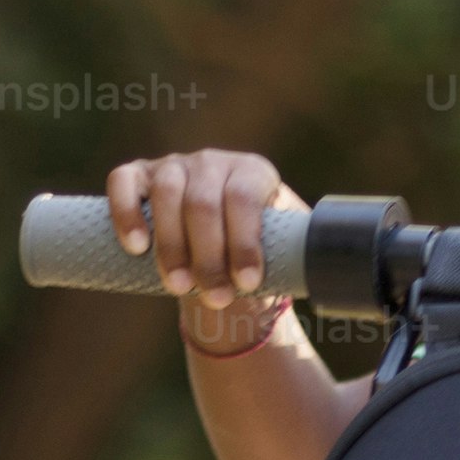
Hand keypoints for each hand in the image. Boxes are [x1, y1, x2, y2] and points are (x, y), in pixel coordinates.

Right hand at [108, 149, 297, 352]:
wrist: (213, 246)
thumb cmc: (249, 254)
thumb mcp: (277, 251)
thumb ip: (295, 258)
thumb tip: (335, 280)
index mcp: (254, 173)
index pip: (245, 199)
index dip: (245, 242)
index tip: (247, 283)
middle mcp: (213, 162)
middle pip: (204, 202)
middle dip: (209, 256)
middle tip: (215, 297)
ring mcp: (173, 165)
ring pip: (168, 194)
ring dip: (172, 245)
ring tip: (177, 286)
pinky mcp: (138, 175)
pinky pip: (124, 183)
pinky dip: (127, 212)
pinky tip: (136, 246)